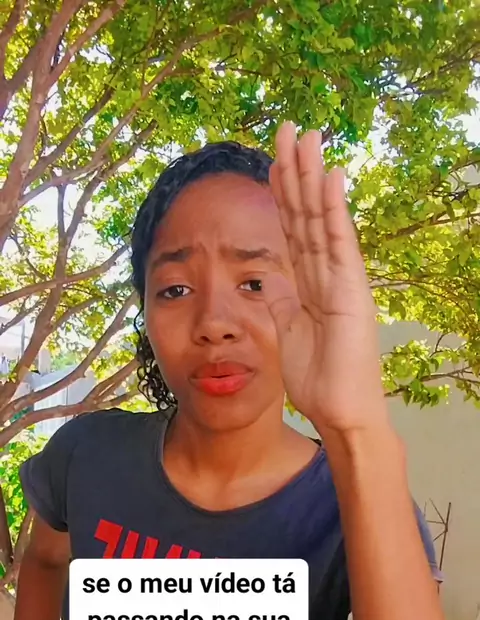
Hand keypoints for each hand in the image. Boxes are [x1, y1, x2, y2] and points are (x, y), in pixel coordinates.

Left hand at [265, 122, 387, 434]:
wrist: (340, 411)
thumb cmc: (318, 379)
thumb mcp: (286, 333)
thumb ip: (279, 302)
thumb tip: (266, 276)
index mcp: (310, 284)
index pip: (292, 231)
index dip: (281, 196)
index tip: (269, 164)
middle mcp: (327, 274)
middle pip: (306, 215)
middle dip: (295, 171)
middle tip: (287, 129)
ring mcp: (341, 279)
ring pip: (321, 218)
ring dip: (312, 176)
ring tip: (306, 135)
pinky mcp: (352, 289)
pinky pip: (339, 242)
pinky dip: (332, 208)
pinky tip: (329, 174)